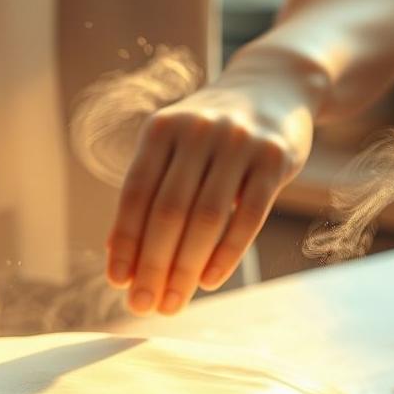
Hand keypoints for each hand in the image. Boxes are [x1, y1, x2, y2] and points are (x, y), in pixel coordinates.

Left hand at [106, 82, 312, 314]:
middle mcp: (197, 131)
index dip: (124, 241)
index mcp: (161, 130)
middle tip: (144, 305)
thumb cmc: (211, 136)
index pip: (135, 194)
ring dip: (185, 269)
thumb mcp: (173, 149)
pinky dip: (225, 255)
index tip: (118, 282)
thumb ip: (148, 195)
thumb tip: (118, 258)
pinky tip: (208, 281)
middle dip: (153, 265)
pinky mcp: (274, 158)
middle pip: (168, 211)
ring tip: (172, 303)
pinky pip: (248, 217)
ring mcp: (238, 142)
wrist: (274, 88)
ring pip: (206, 218)